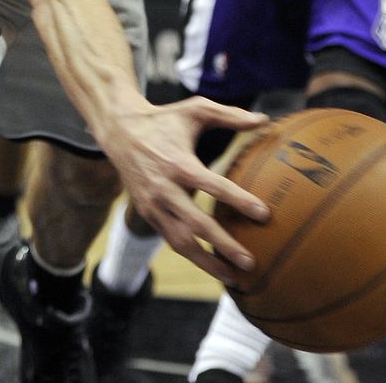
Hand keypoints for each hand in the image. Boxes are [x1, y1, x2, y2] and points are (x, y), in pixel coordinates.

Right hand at [101, 96, 269, 284]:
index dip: (239, 201)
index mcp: (179, 163)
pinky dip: (191, 255)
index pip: (213, 186)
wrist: (120, 130)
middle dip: (224, 246)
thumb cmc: (164, 119)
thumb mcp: (195, 108)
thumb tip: (264, 120)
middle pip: (196, 225)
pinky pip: (170, 239)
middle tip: (251, 262)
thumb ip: (230, 114)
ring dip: (207, 263)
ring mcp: (153, 205)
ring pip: (180, 242)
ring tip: (233, 277)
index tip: (264, 214)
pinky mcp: (146, 214)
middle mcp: (164, 188)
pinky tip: (211, 265)